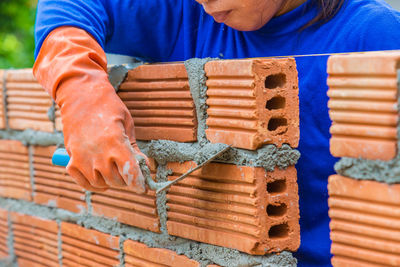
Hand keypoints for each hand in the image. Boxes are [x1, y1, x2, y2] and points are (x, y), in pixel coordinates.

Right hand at [34, 26, 149, 191]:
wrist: (81, 97)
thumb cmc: (108, 108)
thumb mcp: (128, 124)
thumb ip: (134, 148)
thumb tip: (143, 167)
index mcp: (115, 143)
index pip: (130, 173)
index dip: (139, 184)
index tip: (144, 188)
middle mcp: (98, 154)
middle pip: (117, 181)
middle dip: (127, 180)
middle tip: (130, 173)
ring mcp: (82, 158)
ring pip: (101, 184)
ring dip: (111, 182)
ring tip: (116, 171)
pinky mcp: (71, 159)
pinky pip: (84, 182)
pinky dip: (93, 184)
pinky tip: (101, 177)